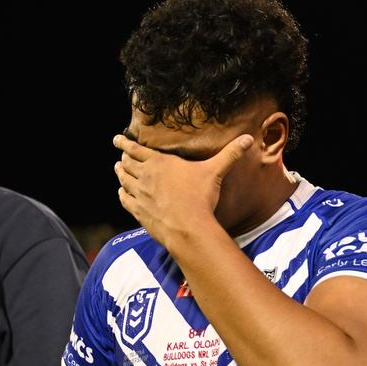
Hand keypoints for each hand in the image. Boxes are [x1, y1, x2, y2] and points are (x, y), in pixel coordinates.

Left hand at [113, 134, 253, 245]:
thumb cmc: (200, 197)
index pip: (135, 149)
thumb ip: (230, 154)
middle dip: (124, 158)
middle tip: (121, 155)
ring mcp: (139, 195)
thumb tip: (249, 138)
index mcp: (159, 163)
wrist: (188, 227)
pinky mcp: (138, 211)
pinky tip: (121, 192)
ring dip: (120, 174)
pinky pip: (124, 200)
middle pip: (127, 163)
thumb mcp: (215, 171)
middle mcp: (145, 176)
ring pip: (123, 180)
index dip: (124, 143)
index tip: (117, 139)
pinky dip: (121, 194)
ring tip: (118, 169)